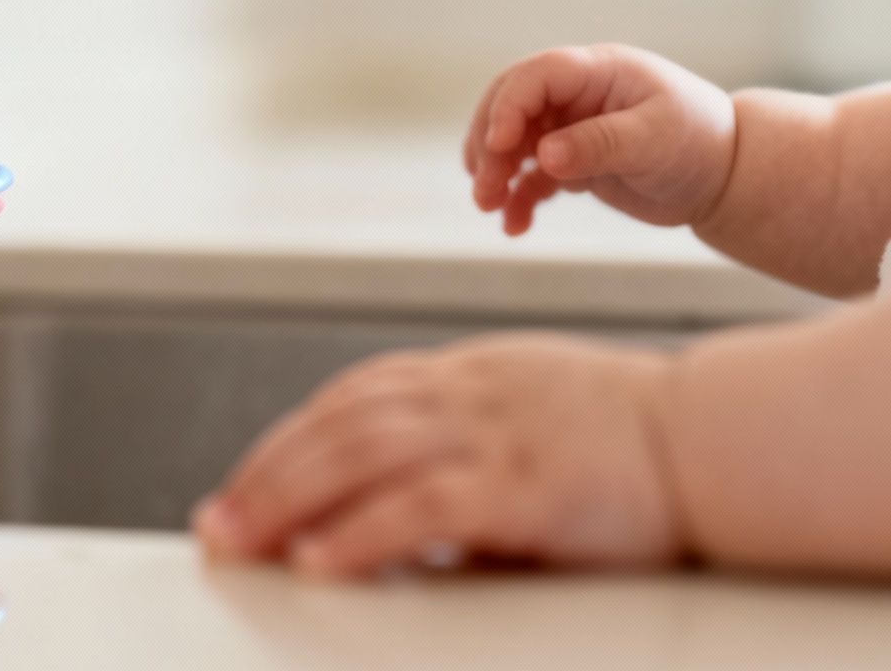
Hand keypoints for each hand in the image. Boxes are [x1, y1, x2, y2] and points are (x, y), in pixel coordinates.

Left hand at [194, 335, 684, 579]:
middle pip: (336, 426)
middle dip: (265, 477)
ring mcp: (493, 433)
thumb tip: (372, 508)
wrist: (715, 440)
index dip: (283, 443)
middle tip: (218, 526)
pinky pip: (420, 505)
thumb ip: (451, 449)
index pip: (347, 401)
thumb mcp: (521, 420)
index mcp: (462, 374)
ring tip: (243, 543)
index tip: (239, 488)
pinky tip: (320, 559)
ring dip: (286, 501)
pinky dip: (359, 532)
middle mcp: (465, 393)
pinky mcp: (524, 484)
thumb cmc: (619, 442)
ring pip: (360, 455)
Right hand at [464, 44, 734, 234]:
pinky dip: (518, 199)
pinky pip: (531, 176)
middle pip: (512, 107)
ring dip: (495, 172)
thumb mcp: (654, 139)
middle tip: (484, 186)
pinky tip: (514, 225)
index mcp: (597, 71)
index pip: (537, 76)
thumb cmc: (699, 141)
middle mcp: (575, 95)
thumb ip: (599, 144)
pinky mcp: (570, 161)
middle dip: (490, 144)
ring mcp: (569, 127)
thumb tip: (544, 156)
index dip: (509, 106)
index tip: (498, 146)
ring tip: (488, 205)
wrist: (725, 174)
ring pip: (513, 143)